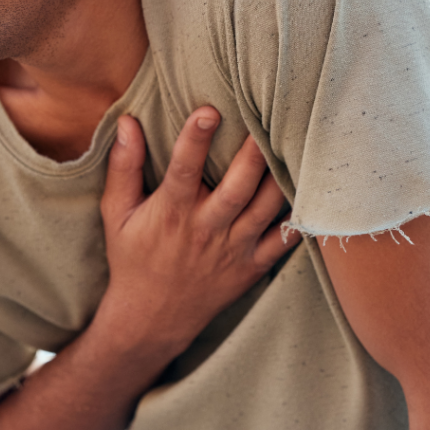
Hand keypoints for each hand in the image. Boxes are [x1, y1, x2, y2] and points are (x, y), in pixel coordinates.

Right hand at [98, 106, 298, 358]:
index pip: (184, 170)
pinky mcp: (252, 266)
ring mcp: (233, 249)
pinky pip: (284, 240)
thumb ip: (124, 167)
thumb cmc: (133, 258)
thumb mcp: (118, 214)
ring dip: (280, 176)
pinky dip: (299, 217)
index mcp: (171, 213)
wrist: (152, 319)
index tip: (209, 110)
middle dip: (254, 154)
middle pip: (237, 187)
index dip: (195, 139)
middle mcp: (205, 229)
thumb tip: (127, 123)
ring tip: (293, 143)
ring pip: (266, 208)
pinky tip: (311, 188)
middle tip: (268, 118)